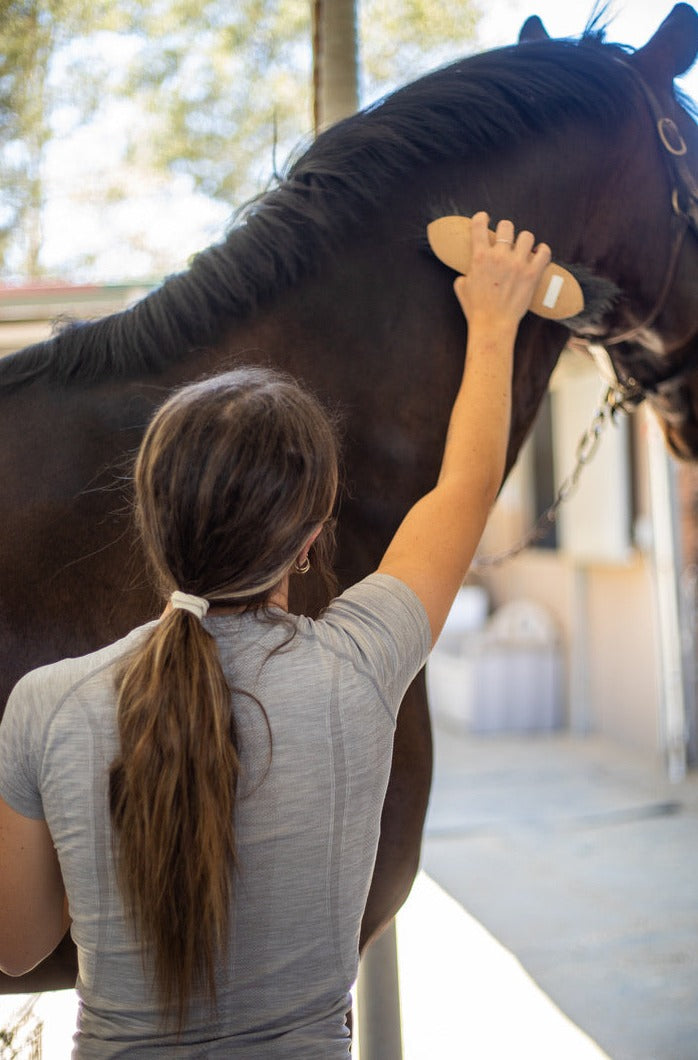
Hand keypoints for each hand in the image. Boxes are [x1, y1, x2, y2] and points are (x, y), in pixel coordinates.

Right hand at [452, 212, 550, 331]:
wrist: (492, 324)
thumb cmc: (476, 309)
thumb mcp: (461, 287)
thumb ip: (464, 274)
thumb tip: (467, 273)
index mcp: (480, 257)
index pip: (479, 225)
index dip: (481, 218)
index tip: (484, 218)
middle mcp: (499, 256)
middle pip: (506, 226)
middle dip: (506, 231)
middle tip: (507, 240)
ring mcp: (517, 264)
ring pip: (527, 236)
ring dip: (525, 241)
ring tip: (524, 249)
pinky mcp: (532, 274)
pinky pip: (544, 252)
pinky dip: (542, 251)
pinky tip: (539, 253)